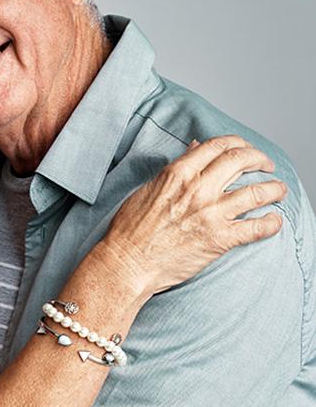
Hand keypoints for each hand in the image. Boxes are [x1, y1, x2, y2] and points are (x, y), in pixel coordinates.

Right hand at [98, 135, 286, 296]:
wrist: (127, 263)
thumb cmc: (131, 229)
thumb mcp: (149, 188)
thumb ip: (176, 168)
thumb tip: (195, 148)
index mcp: (177, 173)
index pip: (217, 145)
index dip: (238, 143)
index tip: (245, 150)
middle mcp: (197, 189)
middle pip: (241, 160)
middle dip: (260, 159)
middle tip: (266, 166)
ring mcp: (210, 214)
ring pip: (256, 192)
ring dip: (274, 189)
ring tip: (279, 190)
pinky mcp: (219, 239)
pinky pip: (256, 228)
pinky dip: (271, 223)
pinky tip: (274, 222)